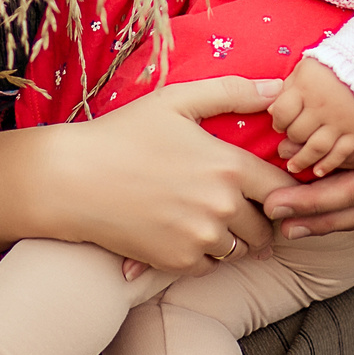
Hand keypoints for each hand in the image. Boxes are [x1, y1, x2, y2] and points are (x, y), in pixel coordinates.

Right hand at [36, 77, 295, 276]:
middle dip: (258, 216)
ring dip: (234, 238)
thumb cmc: (123, 134)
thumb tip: (278, 88)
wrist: (72, 180)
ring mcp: (200, 237)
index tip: (266, 187)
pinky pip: (211, 266)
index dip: (280, 188)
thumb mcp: (176, 101)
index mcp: (227, 165)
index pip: (281, 188)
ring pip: (240, 249)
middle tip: (239, 206)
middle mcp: (221, 206)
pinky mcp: (178, 261)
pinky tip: (186, 232)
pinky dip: (205, 254)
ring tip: (210, 218)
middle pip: (266, 225)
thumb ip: (232, 92)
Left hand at [269, 57, 353, 175]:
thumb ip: (287, 88)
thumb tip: (271, 111)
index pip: (283, 112)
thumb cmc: (331, 65)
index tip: (279, 123)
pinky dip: (329, 164)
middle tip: (289, 140)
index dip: (277, 121)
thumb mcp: (305, 68)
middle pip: (297, 132)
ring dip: (302, 160)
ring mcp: (340, 120)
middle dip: (290, 138)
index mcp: (306, 87)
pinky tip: (318, 171)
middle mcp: (322, 106)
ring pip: (316, 147)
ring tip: (292, 166)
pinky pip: (342, 152)